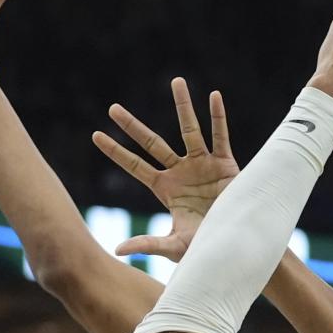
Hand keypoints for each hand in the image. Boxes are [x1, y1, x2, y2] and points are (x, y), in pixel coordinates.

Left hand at [92, 78, 239, 263]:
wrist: (237, 243)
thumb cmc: (205, 246)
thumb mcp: (174, 245)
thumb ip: (147, 243)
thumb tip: (117, 250)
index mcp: (165, 188)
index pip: (134, 166)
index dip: (116, 152)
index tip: (95, 135)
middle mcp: (180, 171)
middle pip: (152, 143)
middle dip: (132, 127)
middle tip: (112, 108)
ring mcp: (202, 164)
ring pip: (190, 130)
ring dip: (183, 107)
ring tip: (176, 81)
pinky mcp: (225, 164)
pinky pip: (221, 136)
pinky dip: (218, 117)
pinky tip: (213, 96)